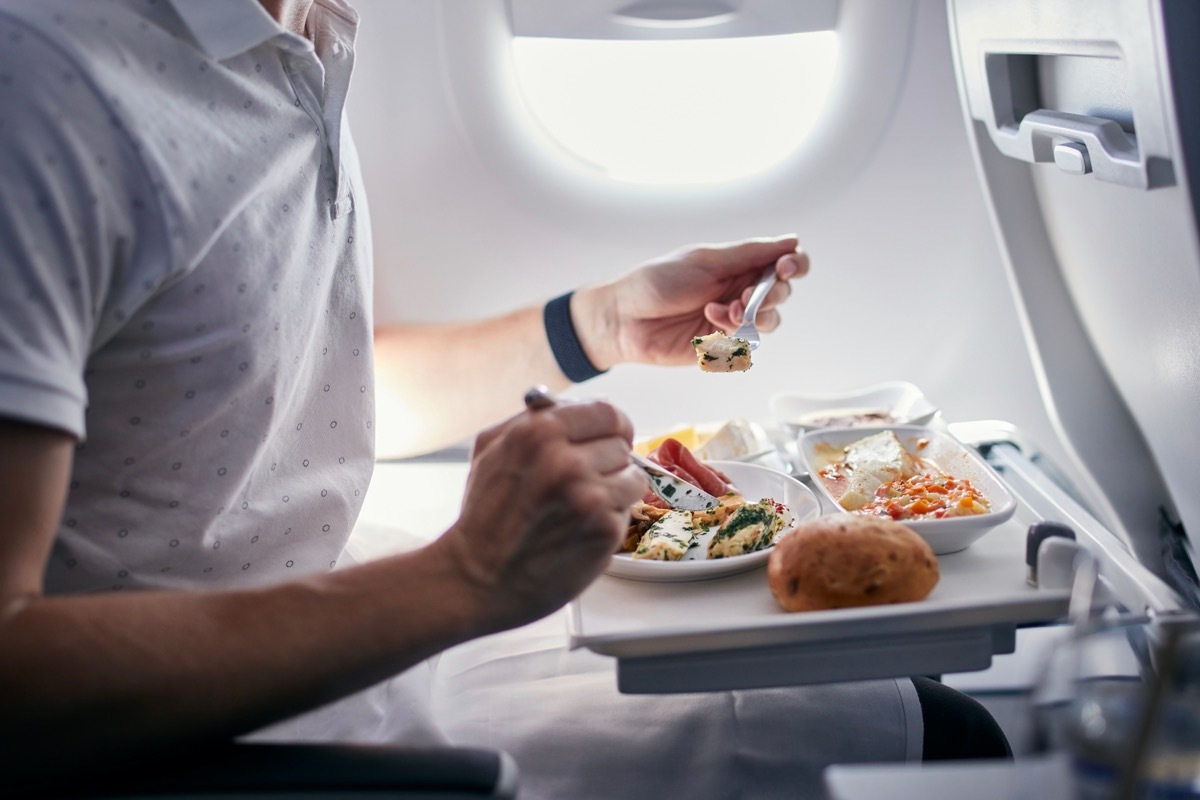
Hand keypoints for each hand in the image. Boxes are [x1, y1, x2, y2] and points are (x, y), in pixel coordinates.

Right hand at [436, 397, 644, 633]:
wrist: (477, 578)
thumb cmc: (484, 515)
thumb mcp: (491, 449)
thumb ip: (532, 419)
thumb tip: (573, 403)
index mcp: (539, 432)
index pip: (607, 412)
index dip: (612, 426)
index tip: (609, 437)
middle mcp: (566, 460)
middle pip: (622, 444)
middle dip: (607, 461)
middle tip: (583, 482)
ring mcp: (588, 496)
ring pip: (633, 477)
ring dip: (614, 491)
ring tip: (581, 507)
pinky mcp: (604, 529)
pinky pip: (628, 511)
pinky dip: (610, 519)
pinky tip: (580, 529)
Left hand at [573, 235, 808, 369]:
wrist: (624, 319)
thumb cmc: (657, 282)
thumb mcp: (705, 260)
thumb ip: (749, 254)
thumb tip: (792, 240)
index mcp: (738, 265)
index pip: (784, 263)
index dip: (795, 265)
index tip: (786, 267)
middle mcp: (740, 291)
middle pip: (782, 294)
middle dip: (772, 294)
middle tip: (746, 294)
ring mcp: (732, 320)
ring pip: (770, 322)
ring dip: (754, 315)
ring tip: (725, 311)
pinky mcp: (721, 346)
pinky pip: (746, 344)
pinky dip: (733, 333)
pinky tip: (709, 322)